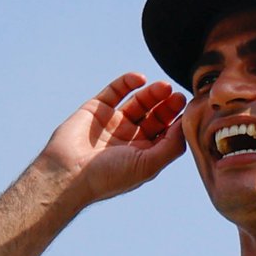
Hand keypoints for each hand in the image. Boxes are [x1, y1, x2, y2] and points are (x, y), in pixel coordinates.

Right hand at [41, 73, 185, 204]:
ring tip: (163, 87)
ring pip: (139, 102)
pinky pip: (115, 90)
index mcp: (143, 155)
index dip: (177, 121)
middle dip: (167, 106)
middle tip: (177, 96)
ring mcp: (113, 123)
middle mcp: (130, 139)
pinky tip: (140, 79)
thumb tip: (186, 125)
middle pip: (155, 117)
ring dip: (152, 93)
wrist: (68, 173)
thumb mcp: (147, 166)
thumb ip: (171, 146)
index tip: (187, 110)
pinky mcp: (97, 109)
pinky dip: (128, 82)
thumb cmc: (109, 176)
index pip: (167, 134)